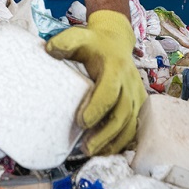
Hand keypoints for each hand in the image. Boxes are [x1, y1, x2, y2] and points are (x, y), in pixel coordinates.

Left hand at [46, 9, 145, 154]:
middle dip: (105, 134)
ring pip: (130, 125)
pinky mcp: (139, 104)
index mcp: (115, 68)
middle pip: (122, 114)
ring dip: (113, 142)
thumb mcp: (79, 36)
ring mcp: (137, 95)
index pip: (109, 92)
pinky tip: (106, 150)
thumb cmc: (93, 43)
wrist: (115, 41)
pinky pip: (134, 127)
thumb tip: (49, 50)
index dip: (96, 108)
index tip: (80, 122)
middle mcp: (129, 83)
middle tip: (85, 147)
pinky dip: (122, 142)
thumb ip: (65, 42)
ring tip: (93, 152)